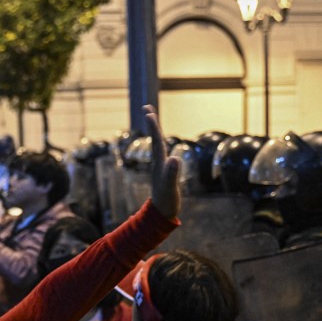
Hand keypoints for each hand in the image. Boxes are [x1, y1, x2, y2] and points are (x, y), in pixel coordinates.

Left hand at [145, 104, 179, 219]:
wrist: (162, 213)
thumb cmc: (166, 200)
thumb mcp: (170, 187)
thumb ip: (172, 173)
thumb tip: (174, 158)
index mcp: (160, 163)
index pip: (156, 141)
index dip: (153, 126)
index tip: (148, 112)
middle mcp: (159, 162)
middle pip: (155, 139)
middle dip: (152, 123)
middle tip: (147, 107)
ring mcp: (161, 167)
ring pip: (157, 145)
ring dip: (155, 131)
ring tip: (153, 119)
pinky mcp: (164, 171)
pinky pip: (162, 154)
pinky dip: (161, 144)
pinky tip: (162, 143)